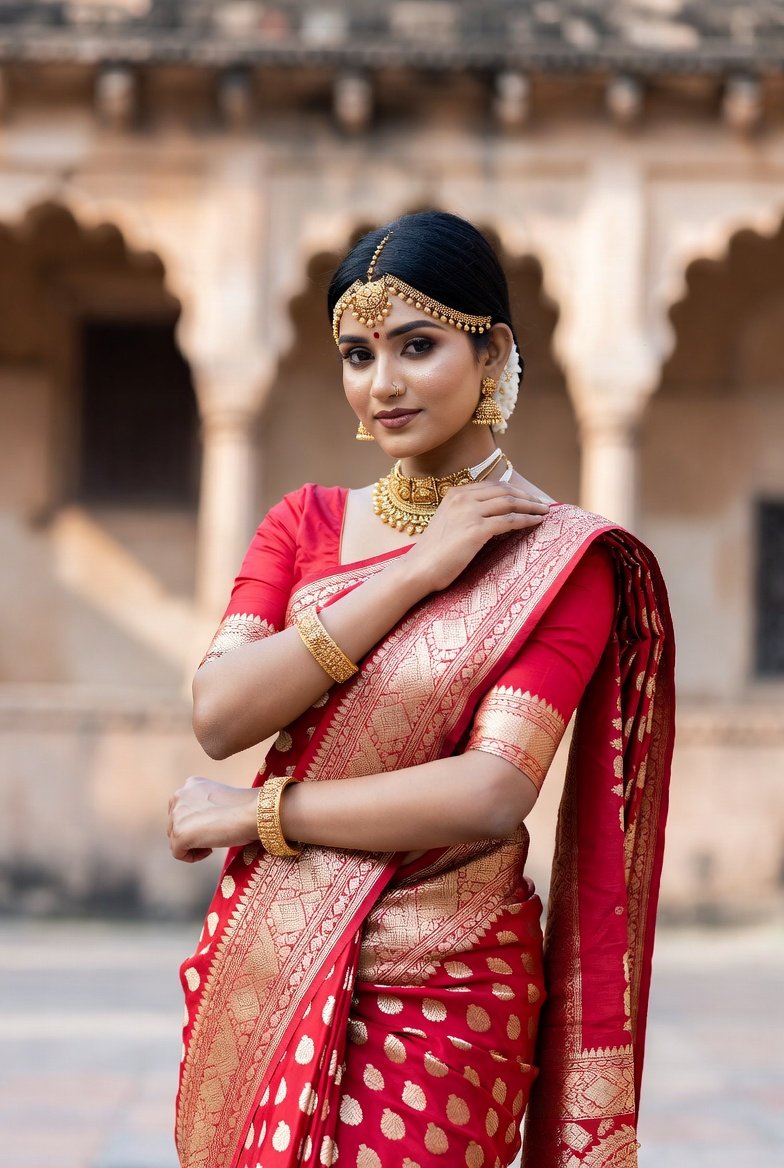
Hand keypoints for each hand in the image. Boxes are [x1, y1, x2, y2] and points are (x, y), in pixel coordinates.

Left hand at [167, 775, 256, 862]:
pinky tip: (211, 849)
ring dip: (193, 845)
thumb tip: (196, 824)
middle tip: (215, 835)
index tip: (214, 825)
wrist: (252, 813)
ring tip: (214, 841)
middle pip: (175, 825)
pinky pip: (178, 853)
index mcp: (190, 784)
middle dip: (192, 834)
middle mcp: (180, 796)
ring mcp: (177, 814)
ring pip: (175, 840)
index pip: (182, 810)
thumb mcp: (218, 799)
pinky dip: (193, 857)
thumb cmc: (244, 808)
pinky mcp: (179, 833)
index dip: (197, 822)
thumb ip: (203, 806)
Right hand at [404, 481, 549, 592]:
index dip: (514, 490)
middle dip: (527, 497)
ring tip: (545, 512)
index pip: (492, 486)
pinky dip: (526, 520)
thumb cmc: (433, 553)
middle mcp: (462, 498)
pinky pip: (509, 521)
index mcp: (455, 493)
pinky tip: (536, 523)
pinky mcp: (476, 530)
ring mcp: (469, 512)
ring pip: (510, 503)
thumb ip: (465, 513)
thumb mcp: (448, 523)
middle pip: (504, 491)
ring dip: (531, 507)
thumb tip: (491, 516)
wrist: (418, 569)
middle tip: (542, 504)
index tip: (528, 497)